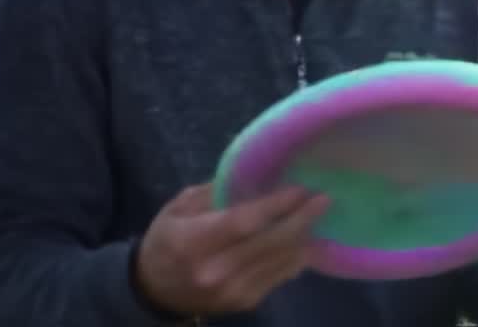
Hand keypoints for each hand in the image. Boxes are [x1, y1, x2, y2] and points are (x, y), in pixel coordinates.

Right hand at [134, 182, 330, 316]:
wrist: (154, 291)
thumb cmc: (167, 240)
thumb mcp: (178, 209)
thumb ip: (215, 193)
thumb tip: (256, 175)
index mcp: (192, 244)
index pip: (243, 222)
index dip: (276, 205)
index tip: (300, 188)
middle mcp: (215, 272)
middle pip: (270, 243)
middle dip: (302, 218)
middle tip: (323, 198)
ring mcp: (233, 291)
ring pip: (282, 260)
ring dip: (304, 236)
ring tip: (318, 213)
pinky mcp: (246, 302)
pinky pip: (281, 276)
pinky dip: (296, 255)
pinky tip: (304, 237)